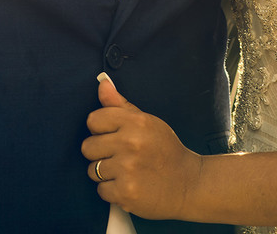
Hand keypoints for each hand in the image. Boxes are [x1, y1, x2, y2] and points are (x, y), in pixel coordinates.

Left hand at [82, 73, 203, 219]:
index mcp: (136, 122)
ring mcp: (128, 169)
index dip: (100, 129)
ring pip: (93, 170)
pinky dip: (112, 191)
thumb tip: (102, 83)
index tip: (112, 136)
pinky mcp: (126, 192)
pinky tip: (129, 185)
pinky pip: (101, 190)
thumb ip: (121, 104)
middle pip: (88, 146)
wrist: (189, 184)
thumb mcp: (148, 122)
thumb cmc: (166, 151)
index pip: (93, 120)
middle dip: (100, 153)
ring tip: (126, 172)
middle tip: (120, 156)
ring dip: (106, 173)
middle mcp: (131, 143)